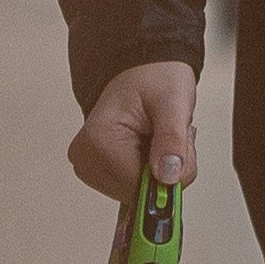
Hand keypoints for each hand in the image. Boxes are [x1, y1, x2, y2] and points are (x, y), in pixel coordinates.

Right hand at [69, 58, 198, 203]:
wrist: (144, 70)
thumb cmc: (154, 77)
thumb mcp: (172, 102)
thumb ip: (172, 140)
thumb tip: (168, 176)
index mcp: (98, 142)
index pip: (140, 188)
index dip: (169, 174)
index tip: (178, 145)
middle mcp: (86, 159)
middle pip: (139, 194)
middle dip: (166, 171)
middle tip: (168, 135)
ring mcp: (90, 168)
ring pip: (140, 193)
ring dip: (160, 170)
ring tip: (157, 137)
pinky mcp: (99, 172)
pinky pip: (135, 188)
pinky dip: (151, 171)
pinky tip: (149, 147)